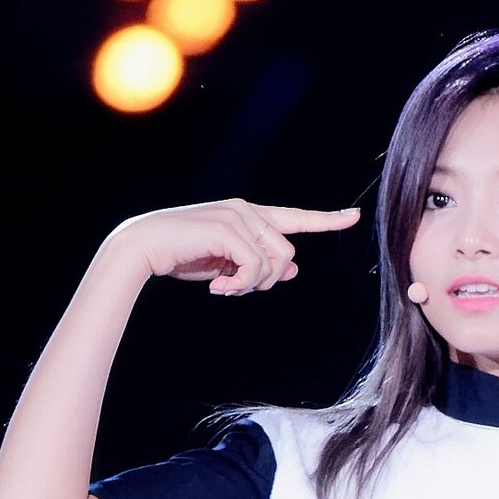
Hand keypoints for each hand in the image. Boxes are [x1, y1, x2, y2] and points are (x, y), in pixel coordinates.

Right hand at [110, 198, 360, 294]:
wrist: (145, 247)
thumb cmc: (183, 256)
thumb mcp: (227, 265)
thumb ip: (259, 265)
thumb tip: (293, 268)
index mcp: (249, 215)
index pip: (295, 218)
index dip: (326, 219)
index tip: (353, 217)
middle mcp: (247, 210)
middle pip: (286, 253)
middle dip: (266, 280)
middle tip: (233, 289)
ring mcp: (238, 216)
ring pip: (275, 261)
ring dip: (252, 285)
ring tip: (223, 286)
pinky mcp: (229, 229)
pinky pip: (255, 268)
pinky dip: (239, 286)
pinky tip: (216, 287)